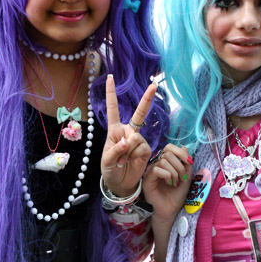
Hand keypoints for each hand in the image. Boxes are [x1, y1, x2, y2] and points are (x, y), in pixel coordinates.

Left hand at [101, 75, 156, 195]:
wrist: (121, 184)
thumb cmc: (110, 170)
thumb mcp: (106, 162)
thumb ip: (114, 150)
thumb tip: (127, 141)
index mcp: (114, 130)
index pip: (113, 108)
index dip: (111, 93)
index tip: (111, 77)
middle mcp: (128, 131)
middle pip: (139, 114)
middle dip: (146, 99)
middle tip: (154, 84)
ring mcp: (138, 140)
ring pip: (136, 138)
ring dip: (127, 152)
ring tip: (122, 161)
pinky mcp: (146, 149)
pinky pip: (141, 148)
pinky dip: (134, 156)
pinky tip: (130, 162)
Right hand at [143, 144, 192, 221]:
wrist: (171, 209)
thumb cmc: (177, 194)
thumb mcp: (186, 176)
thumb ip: (186, 162)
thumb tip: (184, 147)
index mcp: (166, 162)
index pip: (169, 147)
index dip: (180, 152)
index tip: (189, 162)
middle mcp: (157, 164)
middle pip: (168, 153)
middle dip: (179, 166)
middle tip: (182, 178)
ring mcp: (151, 171)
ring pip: (163, 161)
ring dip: (174, 172)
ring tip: (176, 183)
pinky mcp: (147, 179)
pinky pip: (156, 169)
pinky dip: (167, 176)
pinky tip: (169, 183)